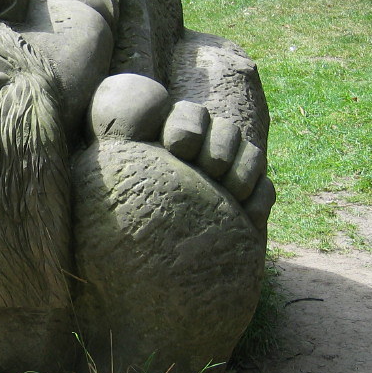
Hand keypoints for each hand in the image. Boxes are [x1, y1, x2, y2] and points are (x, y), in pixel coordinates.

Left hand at [88, 73, 274, 227]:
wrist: (138, 278)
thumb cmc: (113, 218)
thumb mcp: (107, 164)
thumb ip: (124, 122)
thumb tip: (144, 94)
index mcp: (161, 142)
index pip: (188, 116)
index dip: (187, 124)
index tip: (176, 147)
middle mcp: (193, 158)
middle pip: (224, 130)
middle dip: (218, 144)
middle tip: (207, 168)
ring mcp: (219, 183)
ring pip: (248, 154)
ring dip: (242, 168)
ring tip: (229, 191)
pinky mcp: (240, 210)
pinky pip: (264, 190)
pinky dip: (259, 199)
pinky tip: (246, 217)